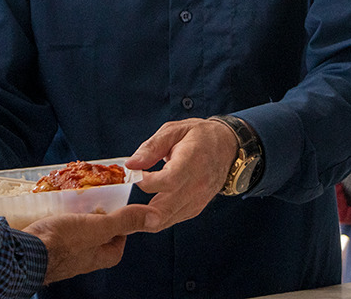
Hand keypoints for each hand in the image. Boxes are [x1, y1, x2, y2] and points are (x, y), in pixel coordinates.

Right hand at [26, 203, 152, 283]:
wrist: (24, 253)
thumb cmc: (62, 242)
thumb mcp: (98, 227)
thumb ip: (125, 221)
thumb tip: (155, 218)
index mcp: (101, 257)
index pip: (120, 240)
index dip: (122, 222)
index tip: (117, 207)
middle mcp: (85, 259)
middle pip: (98, 236)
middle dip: (97, 218)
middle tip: (94, 201)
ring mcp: (66, 255)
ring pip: (78, 233)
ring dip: (77, 217)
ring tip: (74, 202)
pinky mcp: (48, 248)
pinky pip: (59, 232)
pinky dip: (60, 220)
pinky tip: (55, 210)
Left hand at [123, 118, 238, 232]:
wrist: (228, 147)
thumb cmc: (200, 136)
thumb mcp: (174, 130)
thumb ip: (151, 147)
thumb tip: (130, 164)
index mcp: (192, 162)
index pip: (168, 181)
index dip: (146, 181)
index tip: (133, 174)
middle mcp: (197, 186)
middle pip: (165, 210)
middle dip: (139, 213)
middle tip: (121, 207)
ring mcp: (198, 200)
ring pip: (166, 220)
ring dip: (145, 218)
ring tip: (128, 210)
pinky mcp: (196, 208)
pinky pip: (173, 219)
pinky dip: (157, 217)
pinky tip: (145, 209)